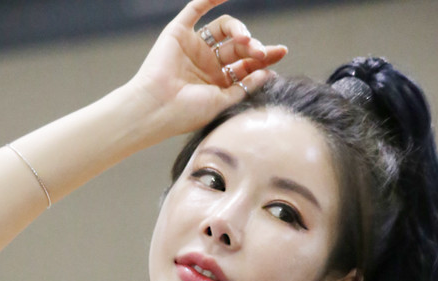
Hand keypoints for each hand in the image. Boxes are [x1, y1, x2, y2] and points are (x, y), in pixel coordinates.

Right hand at [128, 0, 286, 136]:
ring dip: (239, 29)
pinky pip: (195, 9)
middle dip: (254, 46)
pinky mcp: (177, 33)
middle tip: (260, 52)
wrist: (156, 108)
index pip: (245, 65)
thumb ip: (245, 87)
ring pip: (222, 28)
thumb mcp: (223, 102)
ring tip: (246, 39)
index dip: (263, 58)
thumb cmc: (186, 113)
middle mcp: (205, 64)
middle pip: (237, 47)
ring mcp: (192, 47)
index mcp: (215, 83)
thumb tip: (268, 73)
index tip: (281, 53)